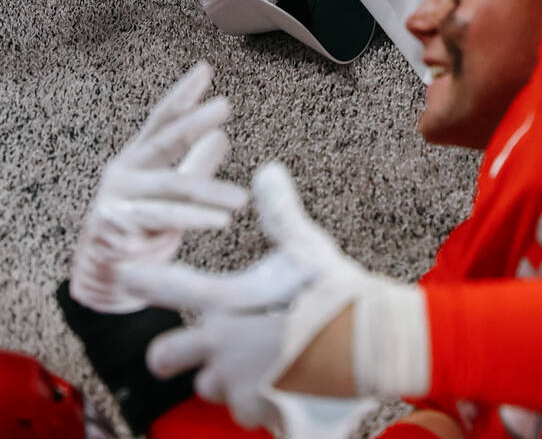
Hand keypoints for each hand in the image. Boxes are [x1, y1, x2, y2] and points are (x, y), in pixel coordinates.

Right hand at [70, 61, 247, 313]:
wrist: (107, 280)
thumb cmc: (140, 232)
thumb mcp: (174, 195)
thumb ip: (195, 164)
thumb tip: (222, 136)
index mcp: (138, 157)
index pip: (162, 118)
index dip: (183, 94)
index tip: (205, 69)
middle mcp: (125, 170)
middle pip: (164, 139)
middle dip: (194, 120)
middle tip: (226, 105)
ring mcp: (117, 196)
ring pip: (171, 186)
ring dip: (210, 191)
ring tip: (243, 198)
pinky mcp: (116, 223)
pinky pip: (163, 219)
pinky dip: (195, 219)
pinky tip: (221, 220)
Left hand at [121, 162, 381, 435]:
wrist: (373, 346)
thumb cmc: (338, 294)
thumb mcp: (308, 248)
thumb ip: (281, 213)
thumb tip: (268, 170)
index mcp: (228, 304)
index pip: (174, 288)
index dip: (145, 280)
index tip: (124, 275)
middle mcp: (222, 348)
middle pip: (164, 357)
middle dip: (172, 352)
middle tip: (199, 342)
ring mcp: (237, 387)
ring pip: (209, 385)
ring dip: (226, 375)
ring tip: (262, 356)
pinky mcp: (260, 414)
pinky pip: (245, 409)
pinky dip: (259, 397)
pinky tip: (284, 378)